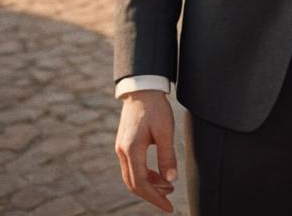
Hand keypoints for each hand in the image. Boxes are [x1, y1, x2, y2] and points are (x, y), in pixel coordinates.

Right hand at [115, 89, 177, 211]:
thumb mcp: (165, 130)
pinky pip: (132, 167)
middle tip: (169, 198)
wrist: (142, 88)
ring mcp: (121, 148)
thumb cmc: (155, 107)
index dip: (155, 197)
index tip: (168, 206)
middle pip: (134, 183)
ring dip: (149, 184)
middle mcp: (122, 151)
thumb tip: (170, 180)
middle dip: (152, 194)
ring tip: (168, 185)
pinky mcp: (124, 144)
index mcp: (132, 149)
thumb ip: (167, 156)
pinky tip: (158, 174)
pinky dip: (145, 174)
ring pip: (132, 176)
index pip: (141, 183)